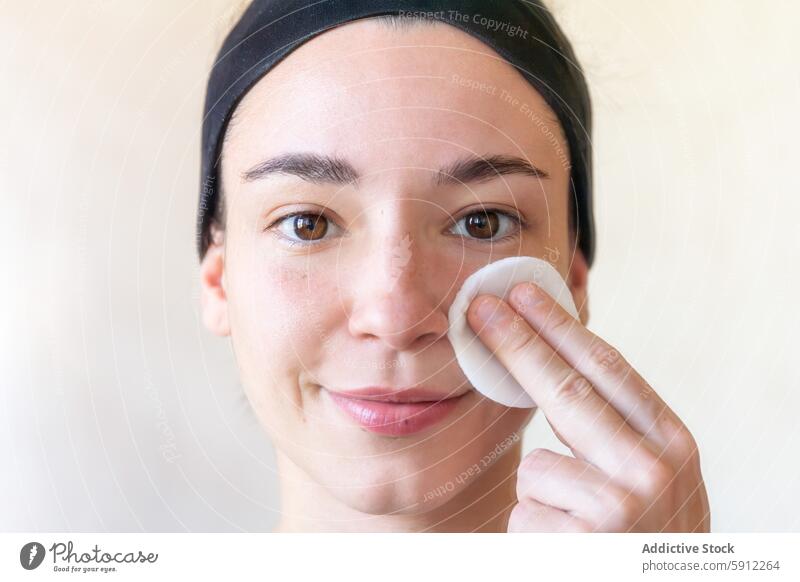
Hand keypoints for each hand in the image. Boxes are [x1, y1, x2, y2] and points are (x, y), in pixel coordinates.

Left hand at [467, 281, 710, 532]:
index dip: (560, 328)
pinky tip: (566, 552)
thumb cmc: (645, 542)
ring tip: (576, 529)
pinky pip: (526, 512)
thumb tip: (549, 366)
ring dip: (542, 496)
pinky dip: (534, 531)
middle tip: (480, 308)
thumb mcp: (652, 481)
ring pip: (537, 465)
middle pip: (564, 389)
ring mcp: (620, 509)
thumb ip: (615, 432)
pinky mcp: (581, 545)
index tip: (523, 294)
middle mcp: (655, 471)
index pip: (608, 369)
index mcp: (674, 445)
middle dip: (516, 342)